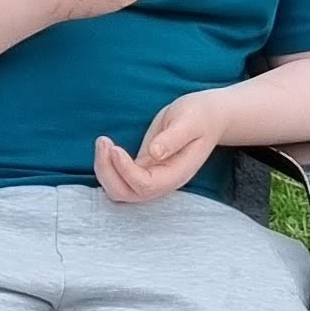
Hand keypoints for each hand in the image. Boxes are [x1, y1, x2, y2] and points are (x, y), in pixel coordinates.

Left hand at [94, 93, 234, 205]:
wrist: (207, 117)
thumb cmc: (200, 117)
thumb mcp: (190, 121)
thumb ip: (174, 138)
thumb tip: (155, 153)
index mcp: (177, 174)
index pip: (146, 186)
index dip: (126, 171)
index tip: (115, 148)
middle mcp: (162, 182)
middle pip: (127, 193)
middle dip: (108, 172)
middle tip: (103, 141)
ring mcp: (151, 177)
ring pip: (118, 189)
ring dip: (104, 170)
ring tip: (102, 142)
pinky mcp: (142, 169)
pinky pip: (118, 178)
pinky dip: (106, 166)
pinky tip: (105, 146)